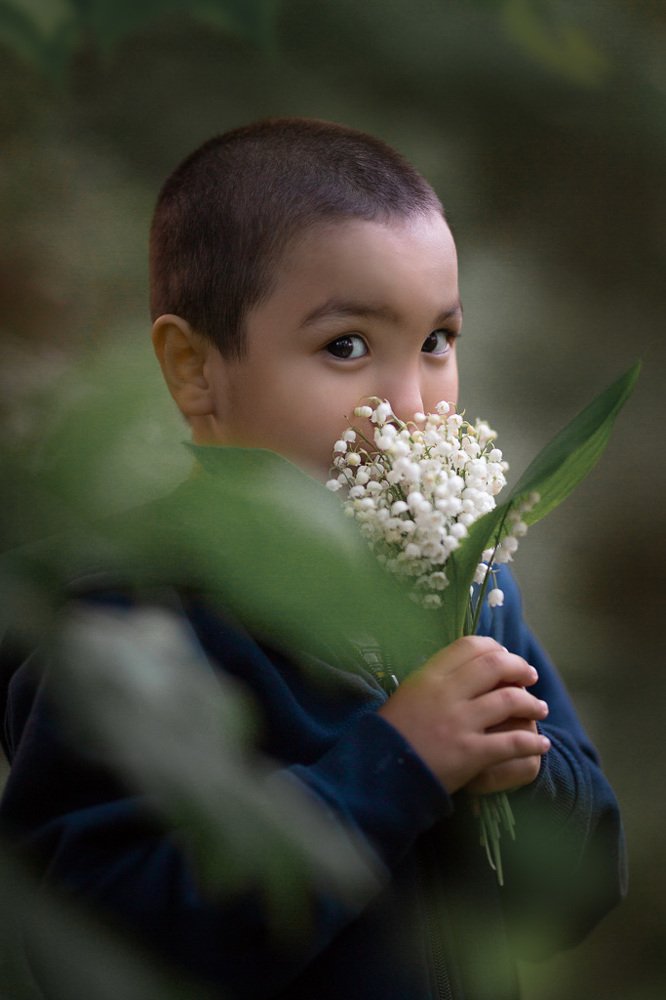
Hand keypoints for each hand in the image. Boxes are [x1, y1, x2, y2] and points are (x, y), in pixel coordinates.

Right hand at [378, 636, 549, 794]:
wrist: (380, 773)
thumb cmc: (391, 733)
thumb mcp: (408, 693)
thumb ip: (436, 679)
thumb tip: (466, 666)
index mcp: (429, 675)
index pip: (470, 646)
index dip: (495, 648)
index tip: (506, 656)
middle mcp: (447, 693)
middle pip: (494, 666)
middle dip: (519, 668)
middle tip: (530, 677)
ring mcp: (460, 722)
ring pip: (509, 700)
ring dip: (532, 704)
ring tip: (540, 709)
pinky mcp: (471, 753)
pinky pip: (512, 743)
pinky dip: (532, 743)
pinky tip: (541, 745)